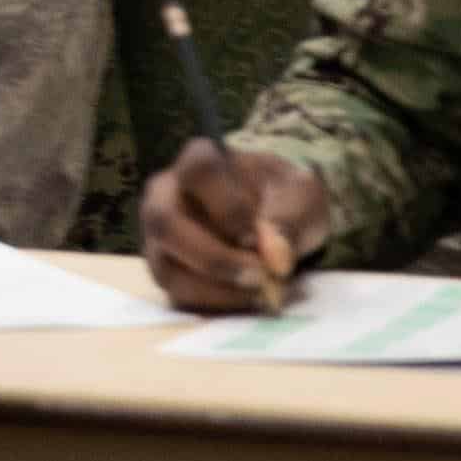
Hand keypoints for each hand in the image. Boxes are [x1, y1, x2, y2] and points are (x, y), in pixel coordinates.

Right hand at [140, 141, 336, 314]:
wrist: (274, 216)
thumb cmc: (283, 197)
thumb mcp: (302, 196)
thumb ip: (291, 219)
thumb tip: (275, 257)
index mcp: (199, 158)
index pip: (198, 172)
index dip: (227, 208)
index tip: (259, 237)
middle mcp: (165, 193)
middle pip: (165, 223)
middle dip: (214, 258)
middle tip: (260, 277)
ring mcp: (159, 234)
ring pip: (166, 265)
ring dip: (217, 287)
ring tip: (262, 292)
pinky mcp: (164, 267)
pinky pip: (177, 292)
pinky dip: (215, 302)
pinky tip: (249, 298)